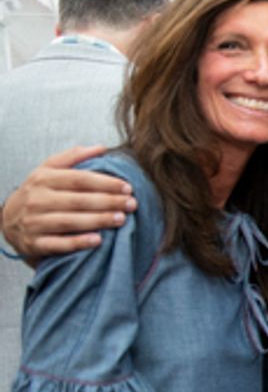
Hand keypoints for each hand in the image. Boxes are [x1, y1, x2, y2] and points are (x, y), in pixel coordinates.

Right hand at [3, 146, 135, 258]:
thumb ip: (73, 157)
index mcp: (44, 179)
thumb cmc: (38, 193)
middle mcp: (37, 199)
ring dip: (98, 220)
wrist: (8, 220)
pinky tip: (98, 240)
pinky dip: (78, 242)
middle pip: (78, 200)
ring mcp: (34, 222)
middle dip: (108, 202)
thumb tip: (101, 148)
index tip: (128, 187)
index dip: (105, 183)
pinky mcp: (34, 243)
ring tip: (121, 219)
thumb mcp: (49, 170)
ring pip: (70, 221)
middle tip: (131, 204)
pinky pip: (57, 244)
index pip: (79, 179)